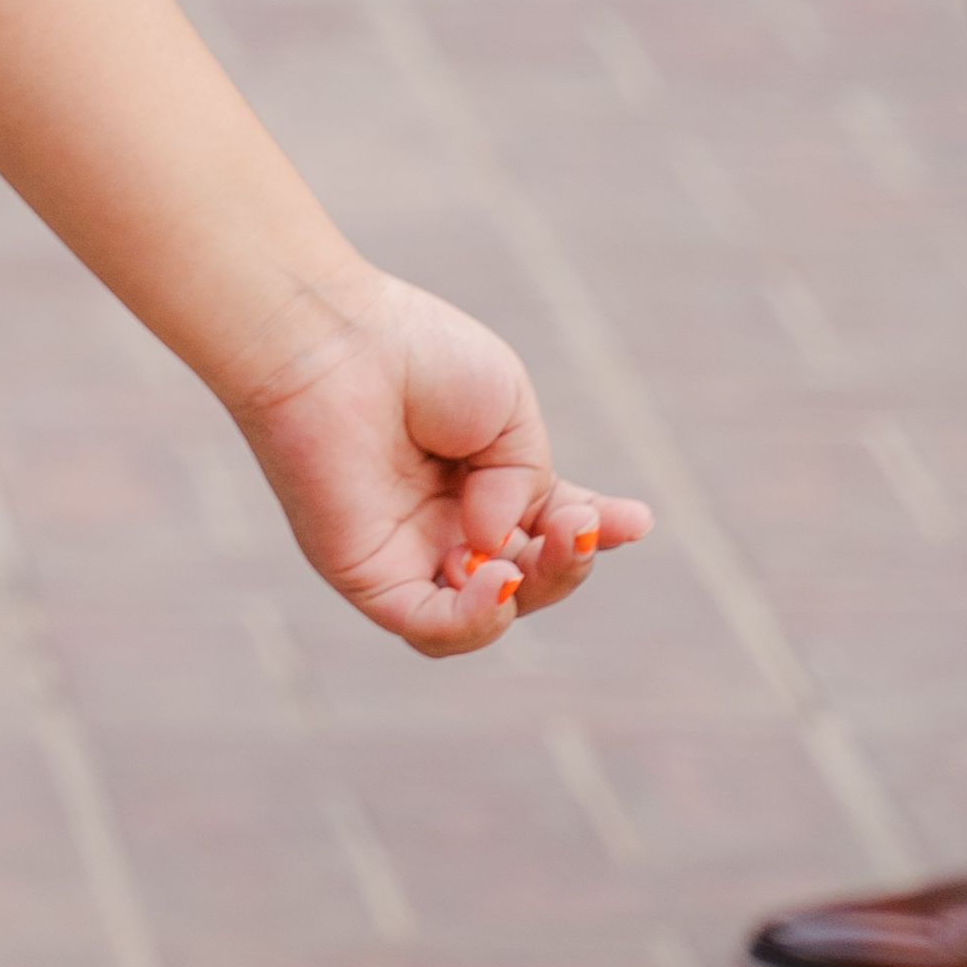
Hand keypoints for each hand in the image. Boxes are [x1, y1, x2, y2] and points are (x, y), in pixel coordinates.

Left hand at [223, 266, 651, 658]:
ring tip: (541, 545)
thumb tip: (501, 547)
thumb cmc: (414, 356)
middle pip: (528, 580)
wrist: (331, 337)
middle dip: (569, 559)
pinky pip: (430, 628)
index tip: (635, 519)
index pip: (550, 529)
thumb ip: (529, 488)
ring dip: (535, 590)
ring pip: (488, 615)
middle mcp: (444, 523)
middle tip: (580, 521)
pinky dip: (476, 621)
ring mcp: (406, 553)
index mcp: (481, 480)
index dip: (595, 530)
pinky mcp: (366, 575)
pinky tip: (501, 582)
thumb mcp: (509, 414)